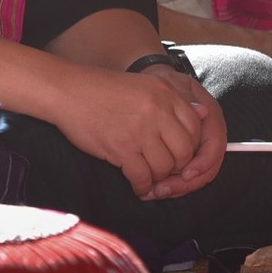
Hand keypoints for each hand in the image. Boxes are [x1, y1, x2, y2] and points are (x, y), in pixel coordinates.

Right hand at [50, 63, 219, 199]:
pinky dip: (141, 187)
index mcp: (164, 92)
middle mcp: (157, 109)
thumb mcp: (143, 86)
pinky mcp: (122, 148)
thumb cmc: (102, 90)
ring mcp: (140, 130)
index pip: (195, 127)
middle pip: (184, 151)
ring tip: (147, 175)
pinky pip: (143, 177)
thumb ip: (172, 100)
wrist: (68, 91)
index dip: (189, 146)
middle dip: (176, 165)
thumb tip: (204, 113)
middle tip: (164, 168)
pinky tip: (136, 185)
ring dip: (158, 177)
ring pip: (165, 167)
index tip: (177, 153)